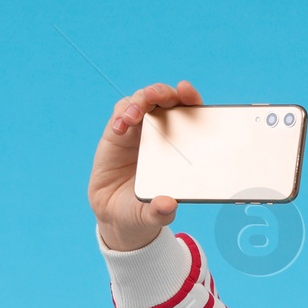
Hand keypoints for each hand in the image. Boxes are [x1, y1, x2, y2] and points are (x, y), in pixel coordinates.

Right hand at [87, 79, 202, 251]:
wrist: (117, 215)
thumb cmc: (144, 210)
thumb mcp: (154, 215)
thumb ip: (161, 211)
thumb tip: (168, 205)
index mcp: (181, 146)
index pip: (190, 114)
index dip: (190, 98)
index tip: (186, 92)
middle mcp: (162, 132)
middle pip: (165, 99)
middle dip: (162, 91)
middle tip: (156, 95)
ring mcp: (140, 129)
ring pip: (142, 101)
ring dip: (139, 101)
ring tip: (132, 116)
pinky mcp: (119, 132)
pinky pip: (121, 113)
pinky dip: (121, 114)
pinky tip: (119, 128)